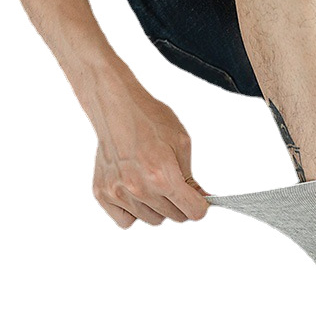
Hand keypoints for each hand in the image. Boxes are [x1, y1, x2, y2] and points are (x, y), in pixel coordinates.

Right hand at [90, 78, 209, 227]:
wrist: (116, 107)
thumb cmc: (149, 120)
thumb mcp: (181, 144)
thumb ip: (191, 177)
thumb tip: (201, 198)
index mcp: (163, 177)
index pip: (193, 212)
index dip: (200, 205)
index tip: (198, 199)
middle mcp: (140, 188)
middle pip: (175, 217)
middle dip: (180, 203)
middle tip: (173, 183)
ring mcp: (118, 193)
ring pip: (152, 220)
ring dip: (158, 207)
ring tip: (152, 182)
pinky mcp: (102, 193)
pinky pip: (125, 220)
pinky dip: (133, 211)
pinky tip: (136, 192)